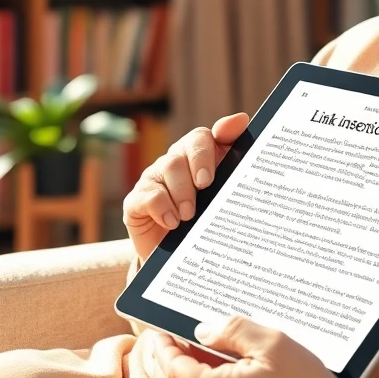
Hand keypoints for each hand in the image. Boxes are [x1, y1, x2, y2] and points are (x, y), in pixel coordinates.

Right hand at [122, 113, 248, 264]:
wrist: (178, 257)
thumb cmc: (205, 220)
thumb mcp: (224, 197)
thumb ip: (235, 163)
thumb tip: (241, 120)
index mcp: (199, 157)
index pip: (205, 137)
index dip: (218, 136)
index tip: (225, 153)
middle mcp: (176, 162)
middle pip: (186, 148)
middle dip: (199, 164)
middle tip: (206, 186)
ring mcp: (154, 178)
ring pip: (168, 167)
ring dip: (183, 191)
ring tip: (191, 215)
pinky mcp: (137, 200)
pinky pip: (148, 194)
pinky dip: (163, 208)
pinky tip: (173, 222)